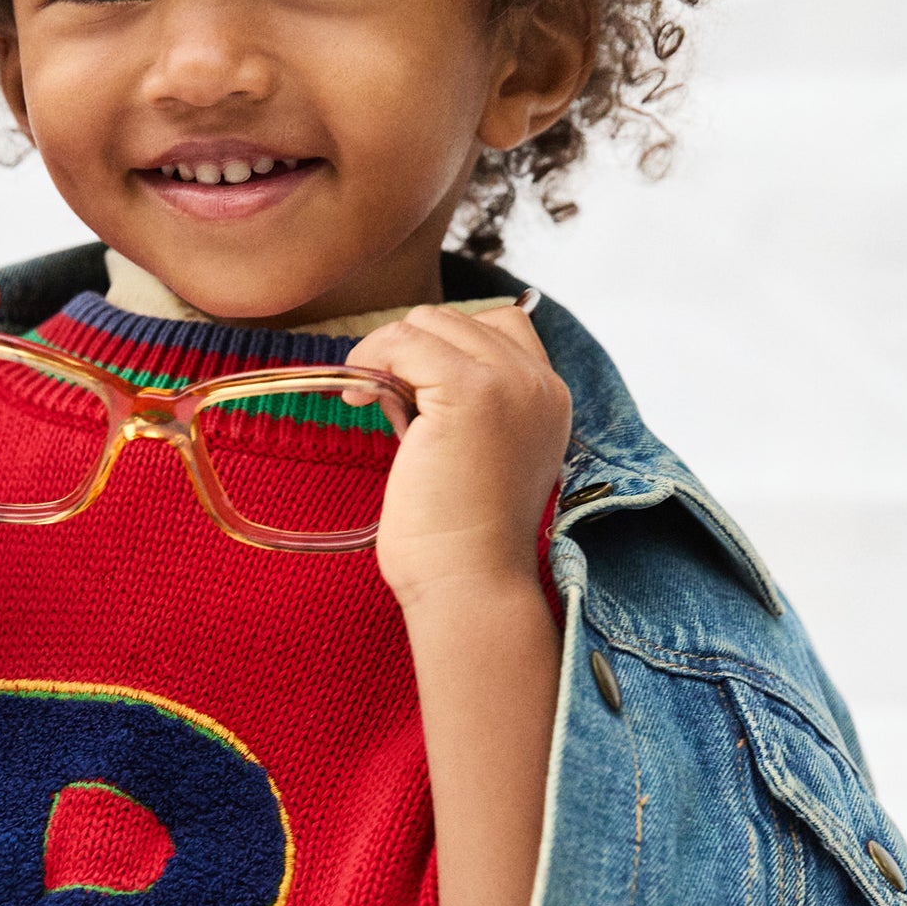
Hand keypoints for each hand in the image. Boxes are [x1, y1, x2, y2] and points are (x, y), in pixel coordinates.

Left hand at [348, 302, 571, 612]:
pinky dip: (371, 358)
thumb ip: (460, 405)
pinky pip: (404, 340)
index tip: (411, 396)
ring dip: (389, 355)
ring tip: (378, 409)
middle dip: (412, 354)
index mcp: (548, 400)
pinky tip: (358, 400)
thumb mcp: (475, 455)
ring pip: (428, 322)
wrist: (470, 585)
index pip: (497, 327)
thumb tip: (402, 366)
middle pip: (457, 320)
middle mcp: (539, 383)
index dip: (444, 351)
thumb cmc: (461, 540)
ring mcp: (510, 382)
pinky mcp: (471, 390)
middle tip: (388, 408)